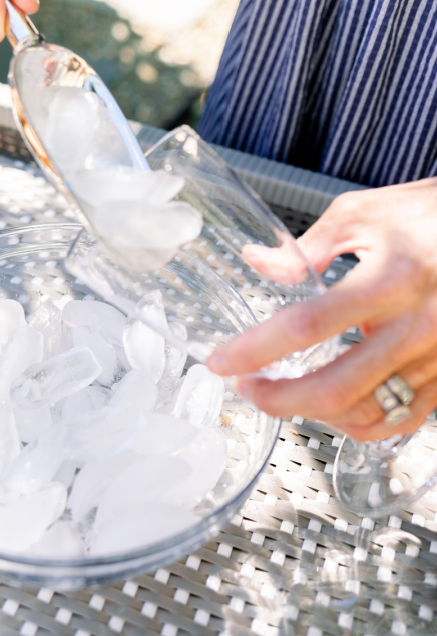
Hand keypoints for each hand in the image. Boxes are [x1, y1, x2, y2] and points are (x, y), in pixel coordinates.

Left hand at [207, 179, 436, 440]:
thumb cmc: (431, 215)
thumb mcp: (365, 213)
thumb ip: (308, 246)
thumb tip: (261, 265)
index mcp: (390, 280)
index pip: (307, 325)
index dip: (255, 349)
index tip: (221, 360)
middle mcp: (416, 327)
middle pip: (336, 388)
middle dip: (279, 399)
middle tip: (247, 388)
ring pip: (369, 414)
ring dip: (317, 415)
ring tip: (285, 395)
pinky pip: (403, 420)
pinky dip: (362, 423)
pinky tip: (336, 407)